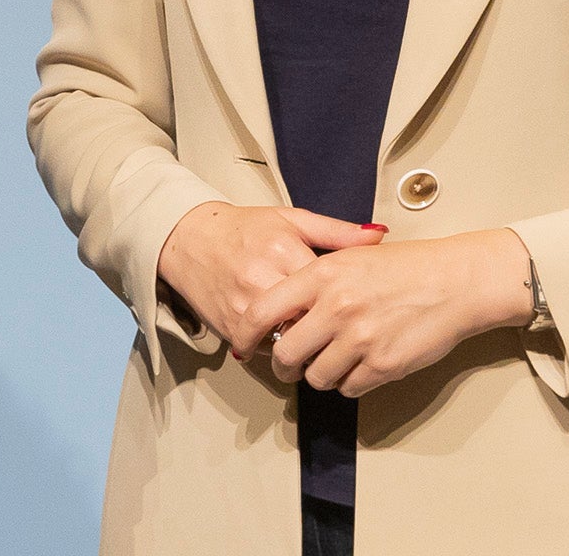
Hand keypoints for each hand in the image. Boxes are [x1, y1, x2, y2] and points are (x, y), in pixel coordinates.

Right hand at [154, 202, 386, 349]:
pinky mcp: (229, 325)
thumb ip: (337, 232)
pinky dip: (277, 347)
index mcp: (282, 250)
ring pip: (288, 340)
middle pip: (310, 320)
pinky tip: (285, 338)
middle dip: (328, 330)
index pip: (328, 289)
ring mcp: (243, 305)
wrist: (188, 237)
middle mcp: (261, 279)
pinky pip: (264, 348)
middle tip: (342, 333)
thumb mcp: (291, 220)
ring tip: (317, 341)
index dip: (346, 304)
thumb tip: (380, 236)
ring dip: (304, 344)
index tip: (357, 309)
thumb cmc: (243, 229)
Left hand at [244, 228, 533, 397]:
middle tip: (289, 366)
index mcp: (321, 276)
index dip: (247, 332)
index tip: (244, 344)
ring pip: (316, 377)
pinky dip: (348, 383)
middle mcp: (336, 307)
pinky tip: (357, 366)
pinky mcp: (383, 365)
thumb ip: (311, 280)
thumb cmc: (403, 267)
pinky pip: (349, 387)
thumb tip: (279, 308)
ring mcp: (360, 339)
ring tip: (330, 362)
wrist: (452, 282)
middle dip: (283, 366)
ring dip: (318, 375)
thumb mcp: (348, 256)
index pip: (263, 311)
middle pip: (286, 353)